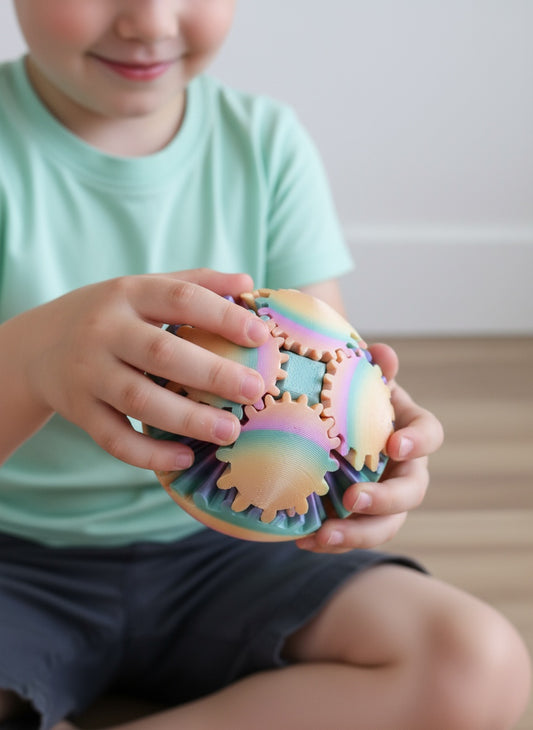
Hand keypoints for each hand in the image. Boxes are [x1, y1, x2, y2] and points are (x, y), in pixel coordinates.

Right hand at [23, 269, 269, 470]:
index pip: (180, 297)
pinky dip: (149, 454)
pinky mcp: (78, 410)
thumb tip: (248, 284)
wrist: (37, 346)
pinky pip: (113, 438)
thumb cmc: (111, 316)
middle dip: (213, 374)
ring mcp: (88, 373)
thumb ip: (195, 283)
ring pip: (139, 400)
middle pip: (162, 353)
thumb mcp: (143, 289)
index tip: (261, 336)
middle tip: (255, 390)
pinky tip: (185, 458)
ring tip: (230, 432)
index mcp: (129, 294)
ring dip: (188, 420)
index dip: (223, 316)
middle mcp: (104, 330)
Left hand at [296, 343, 443, 552]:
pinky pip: (351, 534)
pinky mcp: (358, 518)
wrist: (324, 424)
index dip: (418, 441)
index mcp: (409, 429)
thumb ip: (369, 367)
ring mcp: (383, 497)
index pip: (429, 433)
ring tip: (323, 536)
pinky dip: (329, 540)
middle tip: (353, 500)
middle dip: (385, 500)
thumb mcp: (355, 379)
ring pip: (384, 525)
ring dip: (356, 534)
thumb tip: (382, 353)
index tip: (395, 445)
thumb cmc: (346, 397)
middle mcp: (403, 468)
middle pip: (411, 492)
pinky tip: (302, 541)